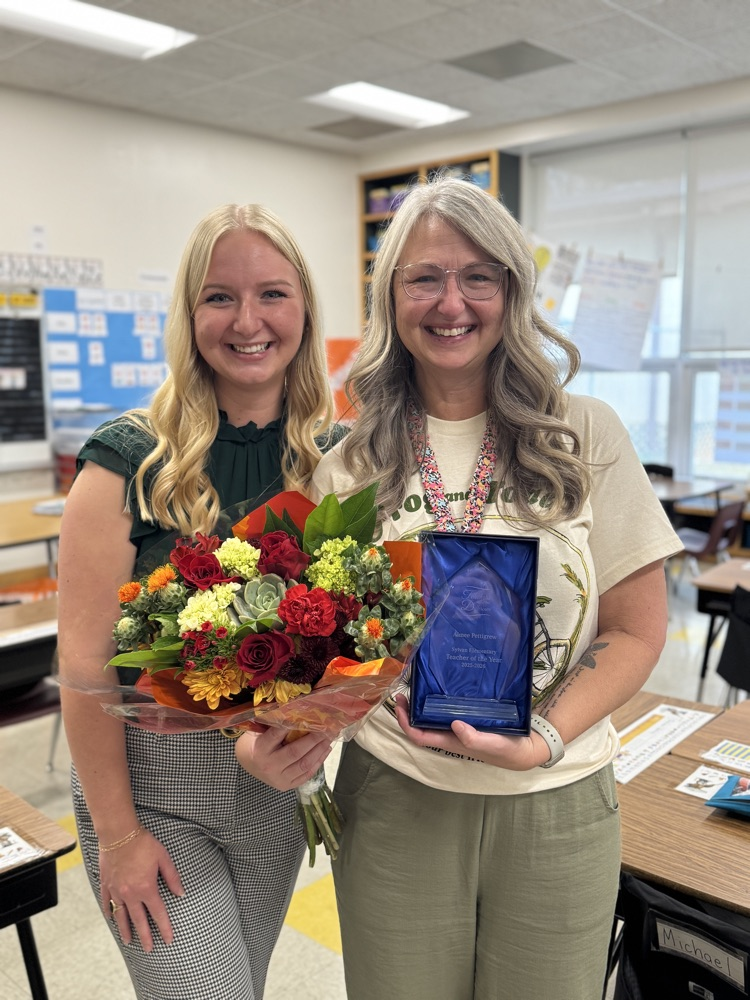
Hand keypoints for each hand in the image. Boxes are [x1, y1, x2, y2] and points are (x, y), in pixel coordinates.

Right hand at [100, 829, 184, 950]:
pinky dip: (109, 912)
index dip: (164, 927)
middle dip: (145, 936)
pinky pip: (107, 903)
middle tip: (149, 949)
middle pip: (139, 920)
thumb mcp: (163, 857)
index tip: (168, 939)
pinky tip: (112, 918)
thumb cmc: (143, 843)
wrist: (119, 833)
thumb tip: (181, 893)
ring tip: (129, 941)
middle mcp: (130, 894)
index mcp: (146, 888)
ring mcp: (116, 891)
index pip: (158, 913)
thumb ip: (172, 877)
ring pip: (121, 916)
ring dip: (126, 930)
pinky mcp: (106, 884)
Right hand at [234, 725, 331, 790]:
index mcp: (260, 749)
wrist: (247, 763)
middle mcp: (269, 765)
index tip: (306, 716)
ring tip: (329, 739)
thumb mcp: (259, 731)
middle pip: (295, 752)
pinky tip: (325, 751)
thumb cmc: (255, 742)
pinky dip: (318, 762)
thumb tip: (296, 711)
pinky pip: (306, 775)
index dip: (291, 726)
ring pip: (304, 765)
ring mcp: (278, 778)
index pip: (277, 735)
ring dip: (319, 751)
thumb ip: (274, 725)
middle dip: (313, 740)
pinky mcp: (286, 785)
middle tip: (326, 729)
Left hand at [393, 694, 546, 770]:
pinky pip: (447, 713)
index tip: (400, 704)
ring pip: (432, 719)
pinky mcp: (468, 722)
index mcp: (451, 741)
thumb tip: (453, 724)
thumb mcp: (492, 744)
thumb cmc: (506, 750)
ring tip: (419, 687)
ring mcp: (458, 729)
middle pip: (421, 726)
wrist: (524, 750)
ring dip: (422, 706)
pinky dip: (439, 703)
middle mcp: (450, 735)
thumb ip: (473, 738)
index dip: (405, 722)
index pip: (419, 735)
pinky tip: (444, 689)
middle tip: (405, 690)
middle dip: (409, 711)